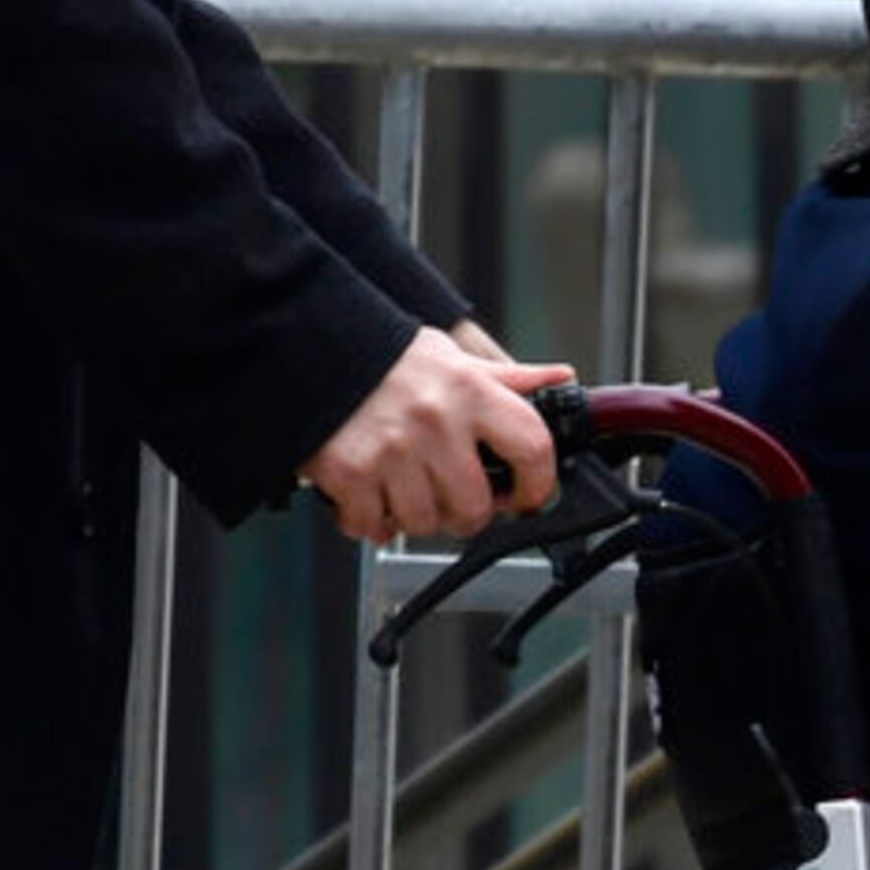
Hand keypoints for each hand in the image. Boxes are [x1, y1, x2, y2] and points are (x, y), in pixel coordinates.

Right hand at [305, 326, 577, 545]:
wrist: (309, 343)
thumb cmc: (385, 357)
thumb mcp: (451, 358)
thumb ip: (507, 379)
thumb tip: (560, 379)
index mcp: (470, 391)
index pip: (532, 447)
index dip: (538, 485)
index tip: (528, 498)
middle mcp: (435, 421)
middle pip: (474, 507)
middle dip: (464, 513)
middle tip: (450, 498)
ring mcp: (391, 449)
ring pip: (424, 522)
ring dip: (414, 516)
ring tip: (403, 488)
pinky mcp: (349, 471)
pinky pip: (373, 525)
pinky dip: (370, 521)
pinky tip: (369, 496)